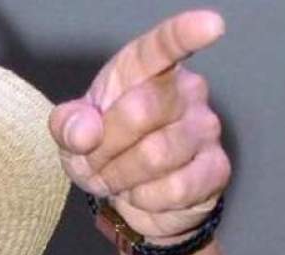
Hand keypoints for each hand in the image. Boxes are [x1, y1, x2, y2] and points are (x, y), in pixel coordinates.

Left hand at [49, 10, 230, 240]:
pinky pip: (174, 188)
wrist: (133, 200)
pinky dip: (145, 199)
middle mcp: (185, 91)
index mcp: (145, 71)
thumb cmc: (104, 152)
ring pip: (155, 154)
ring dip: (122, 176)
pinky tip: (145, 193)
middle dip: (105, 146)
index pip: (163, 46)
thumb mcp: (72, 136)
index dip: (185, 33)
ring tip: (119, 178)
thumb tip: (87, 131)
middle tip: (97, 161)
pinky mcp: (216, 168)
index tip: (212, 24)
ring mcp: (205, 128)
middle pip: (140, 111)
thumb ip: (68, 125)